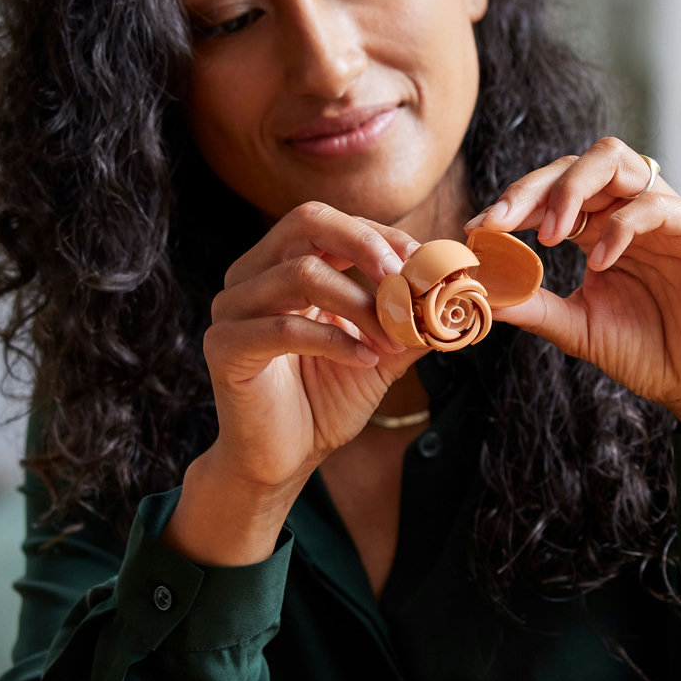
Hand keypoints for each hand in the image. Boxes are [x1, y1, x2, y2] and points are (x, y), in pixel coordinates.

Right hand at [167, 203, 417, 565]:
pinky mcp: (224, 347)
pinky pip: (285, 329)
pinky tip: (364, 361)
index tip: (424, 264)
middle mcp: (251, 276)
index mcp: (281, 266)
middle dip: (365, 243)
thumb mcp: (378, 354)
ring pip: (301, 274)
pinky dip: (335, 341)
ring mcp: (232, 309)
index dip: (379, 235)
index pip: (330, 223)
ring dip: (359, 305)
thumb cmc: (322, 401)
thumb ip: (408, 322)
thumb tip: (457, 295)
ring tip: (392, 341)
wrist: (282, 459)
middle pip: (305, 222)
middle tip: (406, 279)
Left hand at [473, 141, 680, 438]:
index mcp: (602, 228)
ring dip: (572, 189)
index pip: (553, 190)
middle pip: (579, 163)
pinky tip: (600, 262)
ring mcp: (669, 215)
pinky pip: (655, 205)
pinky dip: (620, 226)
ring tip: (550, 235)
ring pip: (616, 161)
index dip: (514, 202)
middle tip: (499, 222)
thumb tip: (480, 291)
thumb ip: (534, 305)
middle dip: (532, 187)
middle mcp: (633, 211)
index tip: (477, 228)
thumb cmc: (649, 353)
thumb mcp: (578, 327)